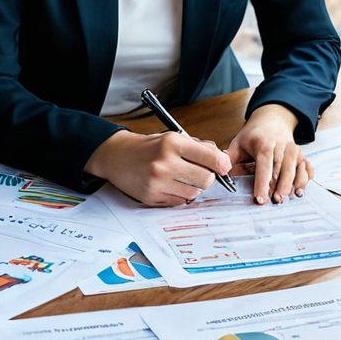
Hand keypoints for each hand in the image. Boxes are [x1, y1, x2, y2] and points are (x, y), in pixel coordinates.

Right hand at [84, 129, 231, 206]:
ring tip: (180, 178)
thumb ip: (199, 147)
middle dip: (207, 177)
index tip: (223, 166)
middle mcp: (165, 162)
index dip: (222, 164)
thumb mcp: (173, 137)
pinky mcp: (152, 197)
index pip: (210, 158)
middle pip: (206, 180)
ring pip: (194, 193)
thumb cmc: (148, 147)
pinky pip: (179, 202)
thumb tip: (223, 161)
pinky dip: (180, 195)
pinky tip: (169, 185)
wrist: (117, 156)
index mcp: (172, 143)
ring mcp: (157, 182)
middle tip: (199, 172)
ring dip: (193, 187)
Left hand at [225, 104, 314, 204]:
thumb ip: (229, 158)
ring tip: (288, 198)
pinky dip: (306, 178)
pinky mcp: (302, 155)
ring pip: (296, 168)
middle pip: (282, 168)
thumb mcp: (238, 143)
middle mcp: (281, 145)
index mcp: (263, 143)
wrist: (272, 120)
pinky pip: (307, 167)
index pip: (264, 164)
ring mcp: (294, 150)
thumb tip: (219, 173)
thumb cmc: (253, 136)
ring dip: (293, 184)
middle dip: (279, 186)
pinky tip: (300, 189)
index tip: (259, 198)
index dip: (262, 182)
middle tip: (275, 201)